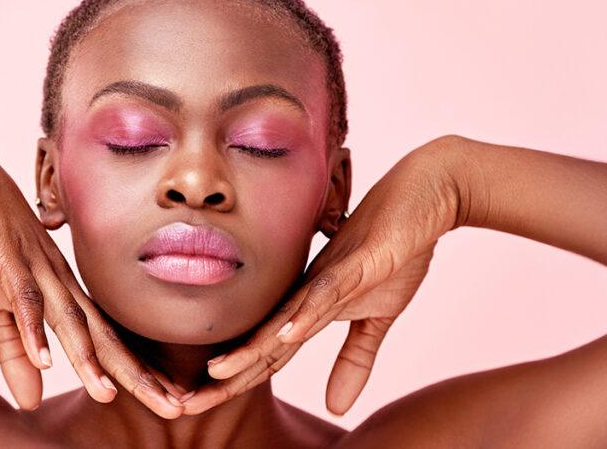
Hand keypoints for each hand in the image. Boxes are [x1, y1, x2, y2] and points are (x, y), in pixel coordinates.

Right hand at [0, 127, 182, 417]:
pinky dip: (34, 329)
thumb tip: (31, 400)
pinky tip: (45, 360)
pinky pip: (25, 298)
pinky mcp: (8, 260)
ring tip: (109, 394)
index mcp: (63, 292)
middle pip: (104, 336)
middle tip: (175, 407)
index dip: (138, 373)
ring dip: (89, 359)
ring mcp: (37, 269)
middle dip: (138, 376)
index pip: (108, 341)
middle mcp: (61, 283)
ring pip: (70, 320)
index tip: (172, 401)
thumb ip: (15, 351)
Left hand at [181, 135, 467, 414]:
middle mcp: (306, 293)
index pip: (264, 354)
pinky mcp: (355, 264)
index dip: (233, 382)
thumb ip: (353, 360)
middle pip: (260, 343)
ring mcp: (328, 277)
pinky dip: (306, 315)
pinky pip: (326, 291)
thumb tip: (335, 408)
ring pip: (282, 319)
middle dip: (223, 377)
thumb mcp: (376, 318)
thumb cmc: (395, 251)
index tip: (197, 406)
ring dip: (251, 349)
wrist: (423, 198)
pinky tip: (286, 334)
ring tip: (217, 375)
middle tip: (183, 406)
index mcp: (306, 306)